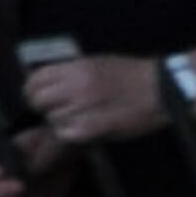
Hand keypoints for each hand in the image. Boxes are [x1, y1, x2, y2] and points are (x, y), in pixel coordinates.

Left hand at [12, 52, 170, 161]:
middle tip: (57, 109)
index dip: (33, 90)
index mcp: (76, 68)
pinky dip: (71, 133)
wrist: (162, 90)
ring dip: (60, 121)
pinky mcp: (93, 128)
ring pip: (52, 119)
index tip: (39, 96)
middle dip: (44, 107)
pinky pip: (67, 133)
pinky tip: (84, 127)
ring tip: (78, 118)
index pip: (35, 80)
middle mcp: (76, 87)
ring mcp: (84, 109)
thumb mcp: (97, 63)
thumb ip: (71, 72)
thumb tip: (47, 82)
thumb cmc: (133, 74)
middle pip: (39, 101)